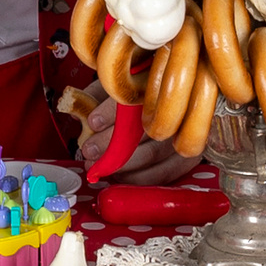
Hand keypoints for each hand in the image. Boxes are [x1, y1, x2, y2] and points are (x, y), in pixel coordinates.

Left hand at [75, 89, 194, 186]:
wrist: (175, 110)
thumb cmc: (138, 99)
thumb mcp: (116, 89)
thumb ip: (97, 95)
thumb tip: (78, 108)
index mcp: (158, 87)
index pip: (136, 99)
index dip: (112, 111)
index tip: (93, 121)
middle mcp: (177, 112)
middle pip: (144, 130)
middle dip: (111, 145)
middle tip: (89, 150)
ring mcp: (184, 137)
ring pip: (152, 155)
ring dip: (120, 165)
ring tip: (99, 166)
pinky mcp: (187, 159)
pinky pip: (162, 175)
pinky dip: (137, 178)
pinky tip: (119, 176)